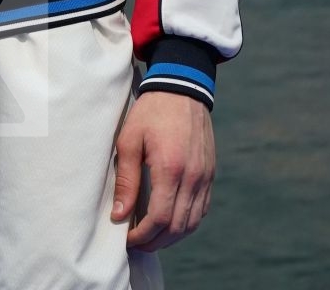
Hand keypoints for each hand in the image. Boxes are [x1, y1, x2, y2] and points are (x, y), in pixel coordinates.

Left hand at [110, 91, 214, 251]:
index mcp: (170, 168)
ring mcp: (205, 177)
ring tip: (151, 235)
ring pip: (192, 223)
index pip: (159, 219)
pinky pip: (202, 210)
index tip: (127, 238)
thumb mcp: (129, 140)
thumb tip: (119, 215)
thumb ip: (126, 179)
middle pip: (177, 227)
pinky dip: (186, 222)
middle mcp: (193, 177)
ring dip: (172, 236)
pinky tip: (170, 220)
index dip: (142, 236)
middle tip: (136, 242)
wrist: (181, 88)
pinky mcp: (210, 174)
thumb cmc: (150, 112)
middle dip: (155, 241)